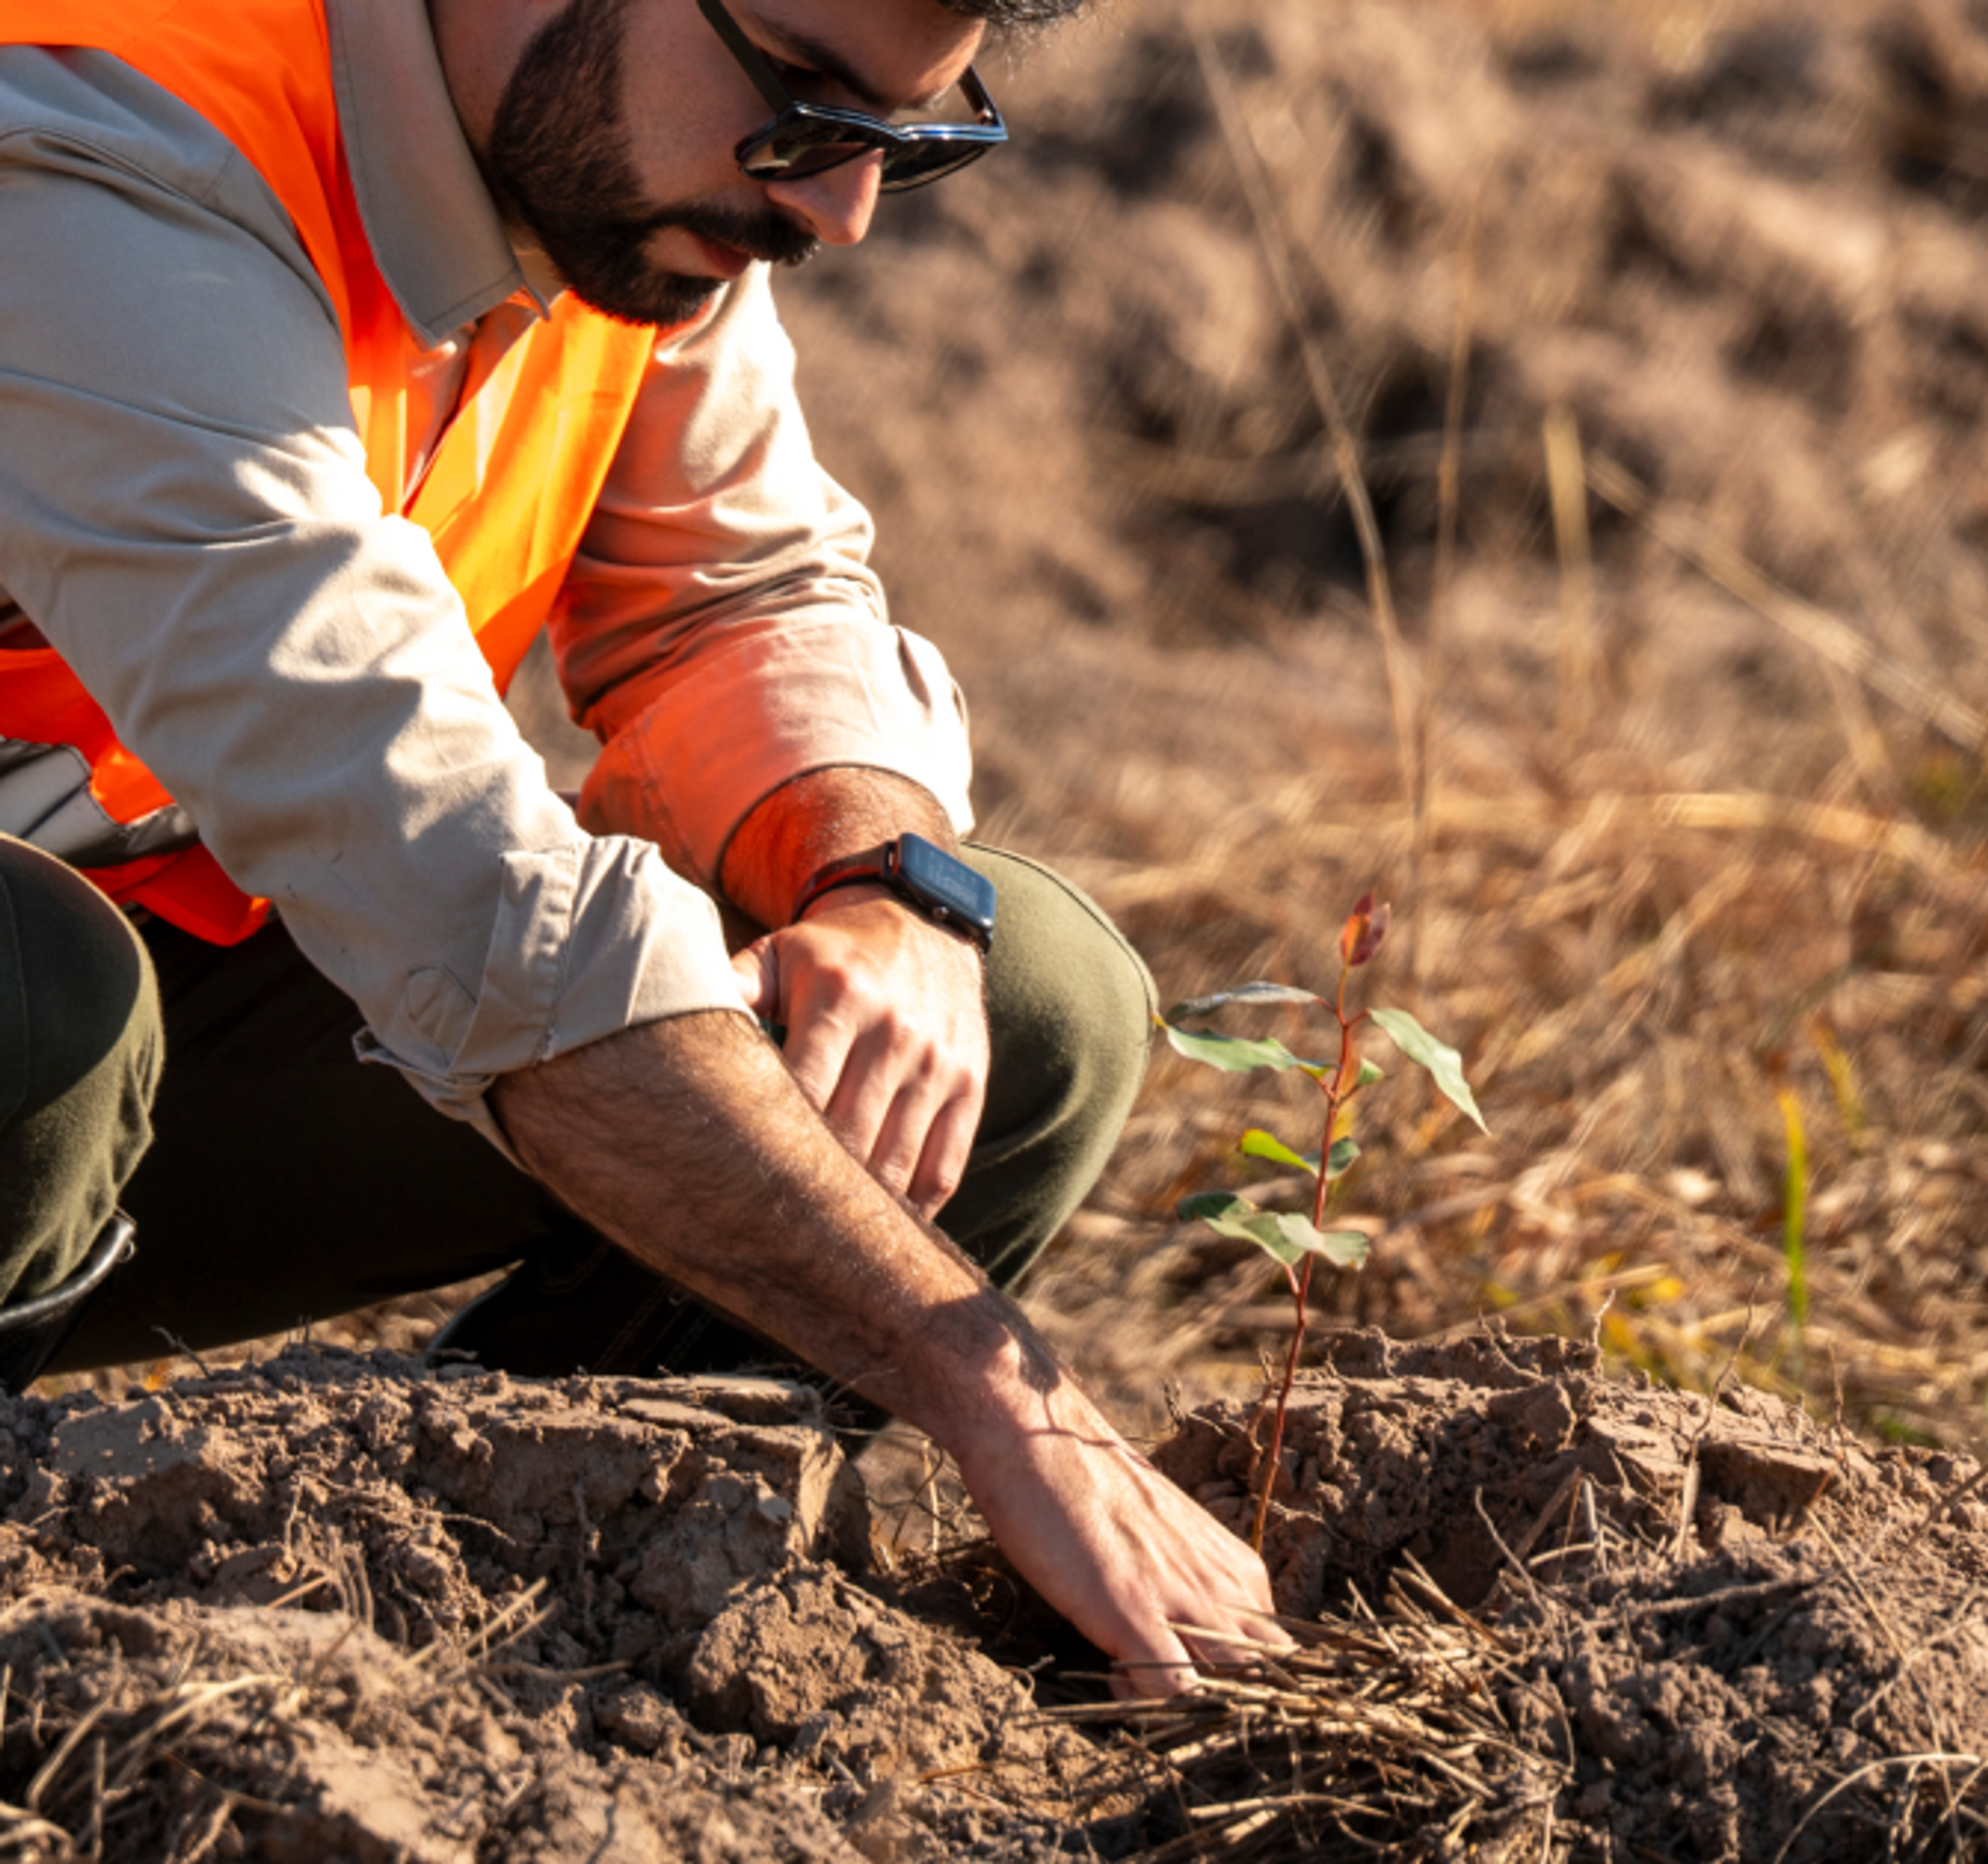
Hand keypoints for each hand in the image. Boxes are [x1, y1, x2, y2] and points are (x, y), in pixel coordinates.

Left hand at [731, 887, 988, 1214]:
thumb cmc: (836, 951)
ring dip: (859, 1209)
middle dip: (809, 1186)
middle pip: (848, 1136)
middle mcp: (896, 1030)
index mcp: (839, 996)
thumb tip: (665, 1021)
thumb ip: (730, 988)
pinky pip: (943, 1167)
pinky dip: (913, 1208)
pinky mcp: (970, 1085)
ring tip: (818, 1240)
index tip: (737, 1181)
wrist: (926, 920)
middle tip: (769, 1226)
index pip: (801, 1091)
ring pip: (896, 1163)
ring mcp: (939, 1062)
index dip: (770, 1144)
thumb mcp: (779, 953)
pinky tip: (879, 1226)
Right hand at [948, 1372, 1286, 1699]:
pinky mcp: (1133, 1609)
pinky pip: (1175, 1690)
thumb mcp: (1162, 1534)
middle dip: (1223, 1697)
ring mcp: (1181, 1597)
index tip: (1185, 1666)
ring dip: (1190, 1702)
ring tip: (1138, 1679)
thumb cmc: (1089, 1482)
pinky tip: (1111, 1672)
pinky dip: (1146, 1700)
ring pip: (1232, 1686)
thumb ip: (1186, 1577)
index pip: (1273, 1651)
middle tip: (1164, 1683)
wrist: (1039, 1435)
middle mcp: (1221, 1582)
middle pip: (1265, 1674)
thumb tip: (1183, 1628)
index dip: (1234, 1675)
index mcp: (1234, 1564)